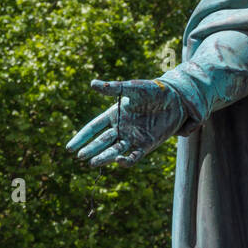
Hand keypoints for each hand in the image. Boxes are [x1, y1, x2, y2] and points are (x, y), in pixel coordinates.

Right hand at [66, 78, 186, 166]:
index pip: (93, 128)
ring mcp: (133, 137)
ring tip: (91, 163)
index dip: (82, 137)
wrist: (177, 99)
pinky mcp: (146, 145)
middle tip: (79, 156)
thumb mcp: (132, 88)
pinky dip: (125, 160)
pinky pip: (133, 156)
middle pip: (102, 141)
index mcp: (114, 114)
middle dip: (90, 149)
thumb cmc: (153, 91)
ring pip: (114, 150)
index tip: (70, 147)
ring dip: (104, 157)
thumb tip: (91, 84)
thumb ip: (113, 88)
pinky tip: (118, 161)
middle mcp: (122, 128)